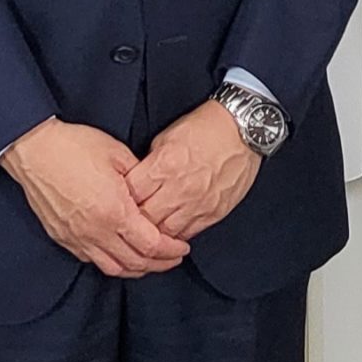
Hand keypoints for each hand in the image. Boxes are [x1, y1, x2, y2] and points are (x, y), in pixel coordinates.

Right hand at [0, 118, 190, 277]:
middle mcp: (96, 231)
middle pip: (135, 263)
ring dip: (136, 269)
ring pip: (113, 268)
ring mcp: (78, 238)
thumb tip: (152, 193)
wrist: (33, 149)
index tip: (182, 247)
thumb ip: (140, 179)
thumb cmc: (74, 146)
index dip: (171, 249)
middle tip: (173, 258)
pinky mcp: (63, 237)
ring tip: (150, 262)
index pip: (151, 245)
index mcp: (115, 211)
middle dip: (160, 264)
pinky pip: (92, 260)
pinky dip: (111, 262)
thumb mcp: (117, 154)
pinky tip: (119, 254)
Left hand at [124, 100, 261, 241]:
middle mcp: (180, 188)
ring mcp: (197, 203)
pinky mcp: (213, 213)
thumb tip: (138, 179)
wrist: (243, 130)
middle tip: (129, 217)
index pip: (131, 192)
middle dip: (134, 218)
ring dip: (154, 231)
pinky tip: (170, 228)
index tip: (118, 198)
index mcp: (165, 165)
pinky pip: (188, 234)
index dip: (121, 197)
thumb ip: (151, 161)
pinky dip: (176, 234)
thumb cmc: (206, 127)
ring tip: (148, 227)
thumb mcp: (167, 136)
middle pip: (145, 217)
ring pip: (165, 232)